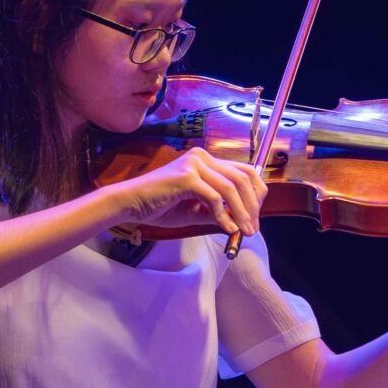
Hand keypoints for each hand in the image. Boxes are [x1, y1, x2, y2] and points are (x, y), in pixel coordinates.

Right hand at [111, 148, 266, 239]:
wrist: (131, 205)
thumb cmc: (160, 206)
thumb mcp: (196, 211)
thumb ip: (218, 212)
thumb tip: (242, 224)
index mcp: (206, 160)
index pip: (244, 170)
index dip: (255, 194)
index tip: (255, 217)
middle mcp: (202, 157)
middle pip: (242, 177)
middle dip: (252, 205)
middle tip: (252, 228)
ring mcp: (194, 164)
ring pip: (231, 187)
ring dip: (242, 212)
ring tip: (244, 231)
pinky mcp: (186, 176)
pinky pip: (213, 197)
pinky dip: (223, 215)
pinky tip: (226, 228)